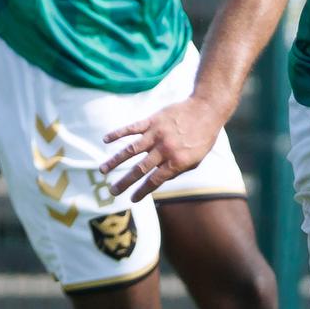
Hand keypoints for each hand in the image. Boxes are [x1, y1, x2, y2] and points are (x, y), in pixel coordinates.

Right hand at [102, 97, 224, 200]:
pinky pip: (132, 128)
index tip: (132, 199)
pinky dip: (118, 133)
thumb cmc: (203, 137)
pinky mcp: (153, 120)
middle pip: (140, 169)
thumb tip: (161, 180)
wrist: (206, 109)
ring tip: (103, 170)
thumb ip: (178, 171)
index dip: (142, 191)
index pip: (155, 181)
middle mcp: (165, 149)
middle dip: (125, 182)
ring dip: (115, 161)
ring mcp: (157, 134)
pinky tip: (106, 140)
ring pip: (131, 150)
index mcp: (177, 162)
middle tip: (112, 191)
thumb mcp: (196, 160)